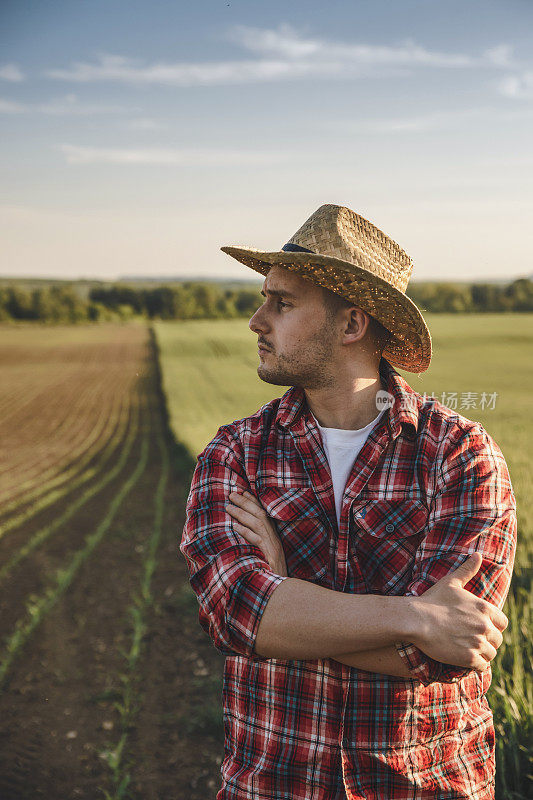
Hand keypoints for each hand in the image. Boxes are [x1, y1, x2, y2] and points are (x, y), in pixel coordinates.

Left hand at [225, 490, 287, 576]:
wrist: (283, 594)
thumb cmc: (271, 578)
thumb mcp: (265, 560)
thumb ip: (257, 547)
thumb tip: (240, 535)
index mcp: (274, 540)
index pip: (264, 515)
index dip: (254, 502)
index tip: (243, 492)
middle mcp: (274, 541)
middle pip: (261, 515)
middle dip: (246, 503)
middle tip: (232, 494)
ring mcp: (273, 548)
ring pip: (258, 524)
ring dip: (243, 513)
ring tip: (229, 506)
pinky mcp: (270, 558)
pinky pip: (257, 541)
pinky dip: (246, 532)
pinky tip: (235, 526)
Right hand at [410, 552, 507, 671]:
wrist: (416, 620)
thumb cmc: (432, 600)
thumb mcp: (451, 582)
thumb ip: (467, 570)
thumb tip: (478, 554)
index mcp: (484, 608)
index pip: (502, 623)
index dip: (493, 626)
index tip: (481, 628)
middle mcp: (485, 626)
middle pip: (497, 640)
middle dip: (487, 641)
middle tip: (471, 640)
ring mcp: (478, 643)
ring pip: (490, 654)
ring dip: (481, 654)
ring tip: (467, 651)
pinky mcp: (469, 658)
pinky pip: (482, 666)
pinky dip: (475, 665)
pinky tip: (464, 660)